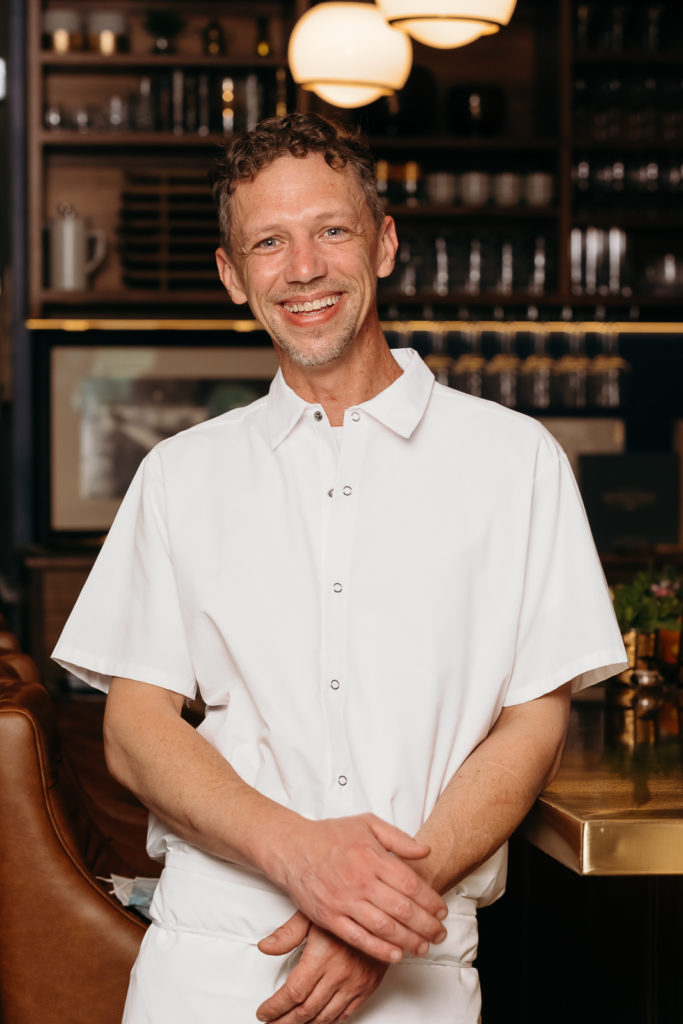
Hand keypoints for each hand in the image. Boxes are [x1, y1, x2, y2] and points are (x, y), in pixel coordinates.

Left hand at [256, 911, 388, 1022]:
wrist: (382, 910)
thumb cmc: (346, 906)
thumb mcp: (312, 913)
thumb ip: (287, 933)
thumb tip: (266, 947)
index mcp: (322, 957)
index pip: (293, 993)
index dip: (275, 1007)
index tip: (265, 1012)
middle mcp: (338, 974)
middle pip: (306, 1010)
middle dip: (285, 1021)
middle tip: (273, 1022)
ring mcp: (354, 984)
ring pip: (325, 1017)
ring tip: (291, 1023)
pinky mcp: (367, 987)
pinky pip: (346, 1014)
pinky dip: (330, 1021)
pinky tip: (320, 1019)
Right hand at [265, 813, 446, 962]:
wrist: (292, 848)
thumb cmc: (330, 835)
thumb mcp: (367, 823)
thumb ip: (398, 838)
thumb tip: (424, 851)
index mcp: (371, 857)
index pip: (410, 884)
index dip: (430, 900)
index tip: (442, 911)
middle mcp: (360, 881)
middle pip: (402, 909)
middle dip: (426, 925)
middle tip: (440, 934)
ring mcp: (344, 901)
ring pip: (384, 928)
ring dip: (409, 941)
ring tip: (424, 947)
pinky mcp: (329, 918)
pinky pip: (359, 939)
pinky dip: (380, 950)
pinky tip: (396, 955)